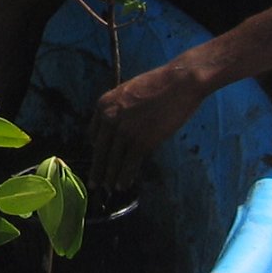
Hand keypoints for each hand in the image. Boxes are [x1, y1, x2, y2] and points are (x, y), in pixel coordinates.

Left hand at [87, 56, 209, 192]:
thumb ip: (119, 110)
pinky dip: (125, 176)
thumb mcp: (128, 93)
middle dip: (97, 169)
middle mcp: (109, 119)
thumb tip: (119, 127)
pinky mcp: (141, 141)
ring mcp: (124, 131)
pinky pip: (129, 164)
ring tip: (109, 189)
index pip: (92, 133)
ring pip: (113, 160)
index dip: (95, 149)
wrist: (179, 83)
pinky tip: (123, 185)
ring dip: (110, 177)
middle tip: (93, 183)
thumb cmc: (158, 84)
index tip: (98, 159)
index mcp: (103, 105)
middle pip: (99, 150)